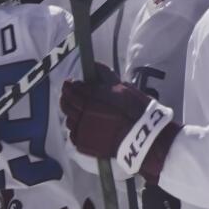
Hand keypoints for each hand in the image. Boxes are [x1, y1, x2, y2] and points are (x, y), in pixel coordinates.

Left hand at [60, 64, 178, 181]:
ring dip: (72, 114)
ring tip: (79, 113)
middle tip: (68, 95)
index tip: (71, 83)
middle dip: (66, 97)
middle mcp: (83, 112)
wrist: (142, 136)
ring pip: (69, 119)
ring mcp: (82, 129)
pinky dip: (77, 130)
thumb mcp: (123, 87)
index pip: (73, 88)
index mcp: (92, 96)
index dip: (71, 85)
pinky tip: (85, 127)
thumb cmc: (136, 110)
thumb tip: (94, 65)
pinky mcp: (83, 143)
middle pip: (67, 103)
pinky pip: (73, 135)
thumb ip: (106, 75)